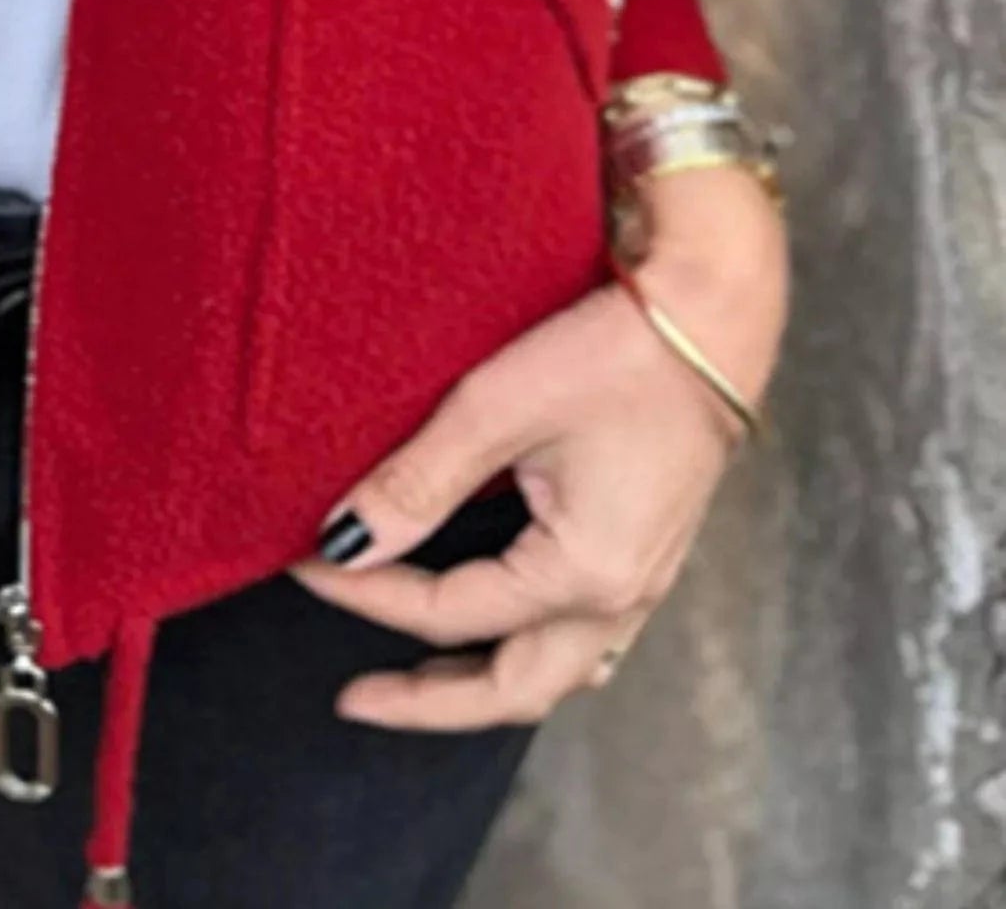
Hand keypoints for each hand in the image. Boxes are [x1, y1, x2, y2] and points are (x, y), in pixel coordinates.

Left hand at [289, 163, 788, 730]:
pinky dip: (532, 649)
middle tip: (357, 699)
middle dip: (430, 702)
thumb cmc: (612, 353)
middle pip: (513, 689)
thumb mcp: (497, 408)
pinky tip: (504, 628)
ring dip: (485, 684)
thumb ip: (417, 483)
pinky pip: (587, 638)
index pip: (445, 611)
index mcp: (582, 573)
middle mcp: (621, 597)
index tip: (303, 565)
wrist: (711, 313)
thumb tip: (344, 542)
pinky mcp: (650, 551)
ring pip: (555, 673)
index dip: (365, 593)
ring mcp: (645, 580)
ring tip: (421, 680)